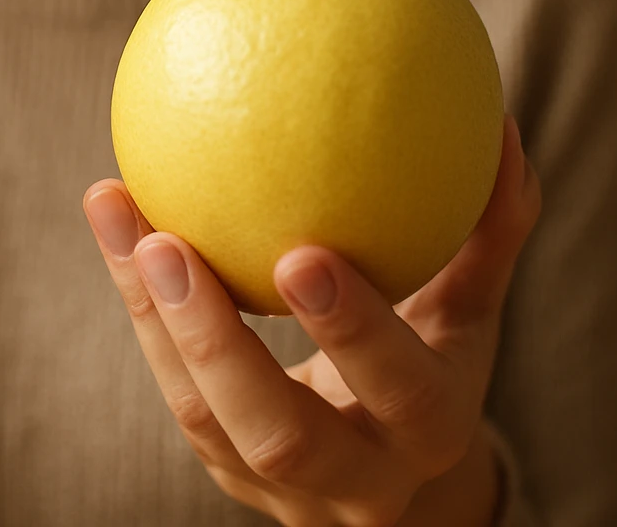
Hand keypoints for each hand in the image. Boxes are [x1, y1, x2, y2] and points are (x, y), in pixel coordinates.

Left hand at [84, 117, 539, 526]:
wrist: (393, 464)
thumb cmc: (436, 354)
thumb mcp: (469, 308)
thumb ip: (489, 231)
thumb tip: (502, 127)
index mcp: (428, 431)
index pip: (399, 392)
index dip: (354, 333)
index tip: (302, 253)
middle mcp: (355, 480)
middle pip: (279, 436)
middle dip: (217, 345)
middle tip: (166, 243)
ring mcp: (278, 488)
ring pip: (200, 415)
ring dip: (150, 312)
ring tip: (114, 207)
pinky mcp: (222, 466)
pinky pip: (171, 385)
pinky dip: (139, 304)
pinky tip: (114, 214)